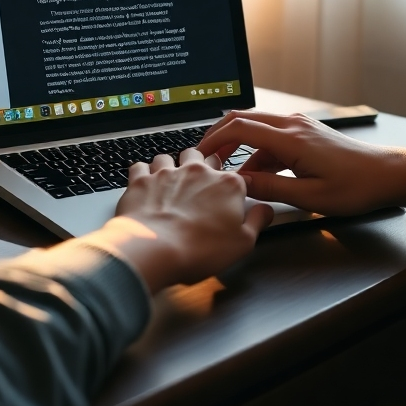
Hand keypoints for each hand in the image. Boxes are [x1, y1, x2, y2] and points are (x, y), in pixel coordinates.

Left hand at [79, 148, 273, 292]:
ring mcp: (168, 172)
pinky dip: (143, 173)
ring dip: (170, 167)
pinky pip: (141, 166)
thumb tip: (265, 211)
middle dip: (202, 167)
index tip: (229, 197)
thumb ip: (257, 221)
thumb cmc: (199, 249)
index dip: (232, 186)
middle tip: (200, 186)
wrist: (155, 249)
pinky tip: (145, 185)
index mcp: (227, 184)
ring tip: (170, 183)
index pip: (235, 174)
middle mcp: (198, 171)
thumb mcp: (242, 243)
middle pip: (203, 157)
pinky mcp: (142, 179)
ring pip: (170, 156)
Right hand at [198, 111, 405, 216]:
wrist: (388, 174)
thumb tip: (238, 184)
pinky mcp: (305, 132)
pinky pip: (271, 136)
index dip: (214, 139)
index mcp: (291, 139)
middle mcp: (292, 125)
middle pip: (243, 119)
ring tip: (230, 174)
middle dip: (220, 137)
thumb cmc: (355, 187)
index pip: (240, 128)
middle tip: (205, 157)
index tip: (200, 154)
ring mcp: (299, 126)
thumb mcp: (310, 197)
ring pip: (256, 128)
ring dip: (240, 147)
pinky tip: (257, 174)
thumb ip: (270, 188)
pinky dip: (258, 152)